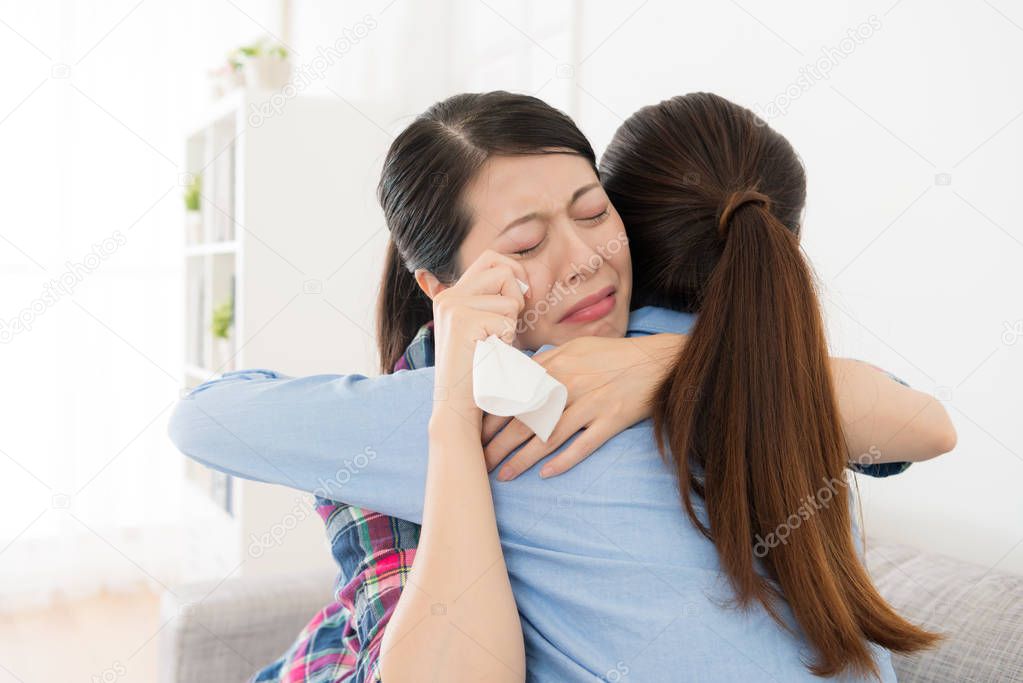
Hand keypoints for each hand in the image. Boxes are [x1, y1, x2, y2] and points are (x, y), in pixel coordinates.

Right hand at [430, 249, 528, 420]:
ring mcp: (453, 307)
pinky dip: (506, 340)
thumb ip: (493, 302)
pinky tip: (489, 353)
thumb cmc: (479, 369)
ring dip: (511, 326)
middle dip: (517, 296)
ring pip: (509, 299)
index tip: (520, 300)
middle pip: (502, 270)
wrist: (457, 403)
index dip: (513, 273)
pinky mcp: (462, 321)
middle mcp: (448, 296)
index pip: (491, 259)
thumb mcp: (483, 328)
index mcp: (450, 294)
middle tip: (508, 325)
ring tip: (492, 345)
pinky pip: (507, 321)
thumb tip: (521, 278)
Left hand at [482, 332, 683, 479]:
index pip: (514, 395)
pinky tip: (546, 474)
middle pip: (525, 419)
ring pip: (548, 436)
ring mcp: (590, 403)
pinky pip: (583, 445)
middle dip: (498, 444)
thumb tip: (517, 375)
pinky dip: (564, 461)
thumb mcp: (575, 349)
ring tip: (503, 475)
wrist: (657, 361)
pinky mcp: (611, 420)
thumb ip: (546, 362)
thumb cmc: (613, 356)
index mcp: (556, 366)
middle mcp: (569, 384)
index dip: (492, 417)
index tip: (476, 435)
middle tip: (480, 462)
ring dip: (522, 459)